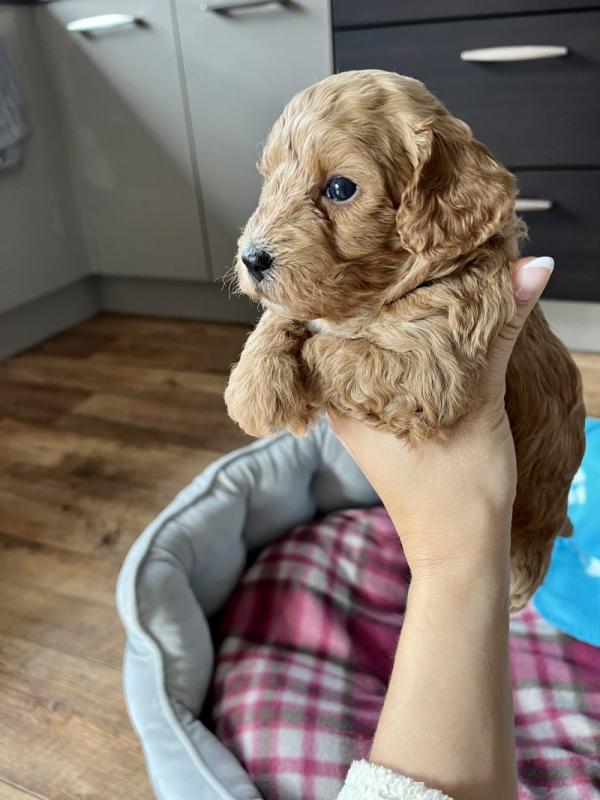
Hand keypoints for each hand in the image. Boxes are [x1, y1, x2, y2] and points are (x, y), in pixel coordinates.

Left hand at [328, 256, 553, 578]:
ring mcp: (363, 411)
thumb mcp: (482, 402)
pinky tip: (431, 315)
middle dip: (374, 290)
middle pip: (349, 329)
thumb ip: (497, 331)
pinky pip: (389, 368)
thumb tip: (532, 266)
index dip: (344, 280)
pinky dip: (409, 342)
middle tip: (398, 242)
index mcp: (343, 391)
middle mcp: (343, 398)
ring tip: (417, 268)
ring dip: (395, 315)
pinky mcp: (387, 421)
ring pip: (371, 347)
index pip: (325, 319)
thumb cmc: (458, 490)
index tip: (366, 238)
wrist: (462, 551)